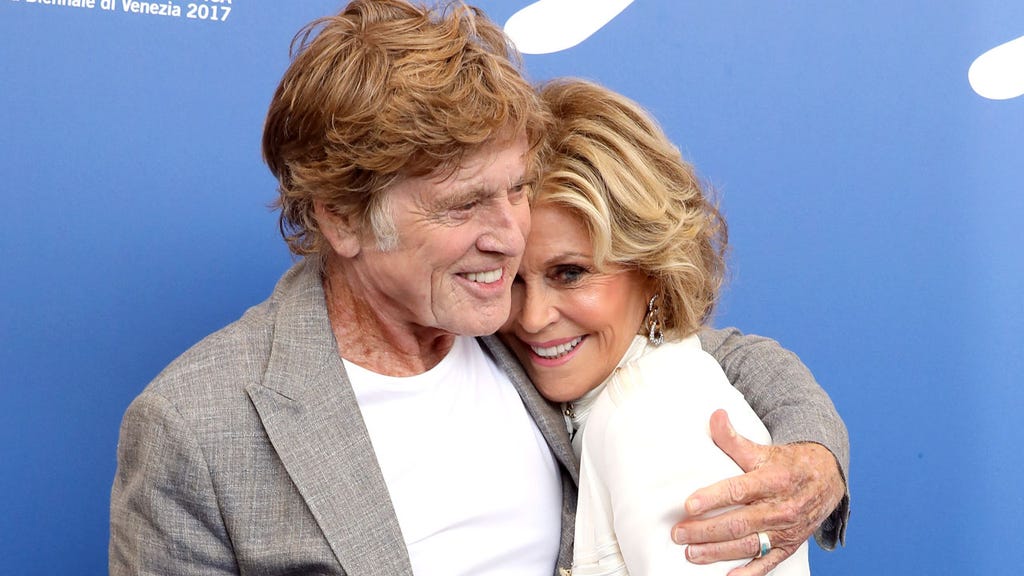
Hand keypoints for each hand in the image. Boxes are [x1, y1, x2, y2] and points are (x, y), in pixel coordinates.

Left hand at [671, 409, 844, 575]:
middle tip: (679, 533)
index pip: (739, 490)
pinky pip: (768, 563)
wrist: (827, 479)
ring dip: (718, 551)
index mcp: (775, 479)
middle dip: (706, 530)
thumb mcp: (763, 449)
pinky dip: (749, 572)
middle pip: (739, 522)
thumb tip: (715, 415)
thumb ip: (734, 438)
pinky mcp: (789, 546)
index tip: (688, 504)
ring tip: (691, 553)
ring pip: (748, 545)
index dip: (713, 497)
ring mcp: (786, 530)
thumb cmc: (787, 463)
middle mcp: (782, 507)